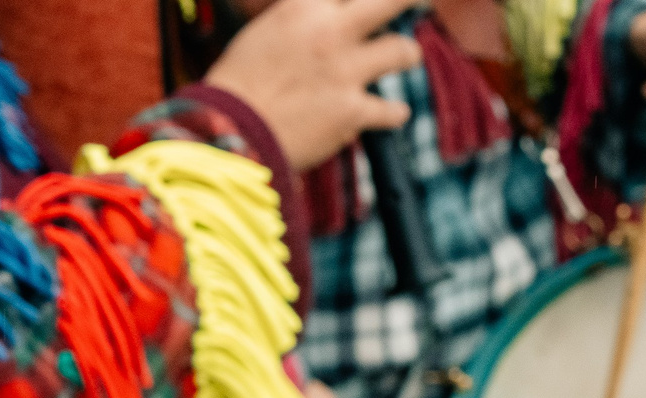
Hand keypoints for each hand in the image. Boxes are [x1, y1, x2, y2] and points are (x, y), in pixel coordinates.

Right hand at [204, 0, 422, 172]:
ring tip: (403, 58)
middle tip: (418, 1)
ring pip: (403, 50)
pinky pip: (393, 110)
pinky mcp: (352, 112)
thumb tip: (324, 17)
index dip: (362, 0)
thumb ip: (300, 20)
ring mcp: (345, 71)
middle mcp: (329, 31)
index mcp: (303, 6)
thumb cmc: (237, 87)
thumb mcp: (264, 34)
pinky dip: (393, 114)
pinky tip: (390, 114)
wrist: (227, 135)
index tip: (372, 4)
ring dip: (405, 55)